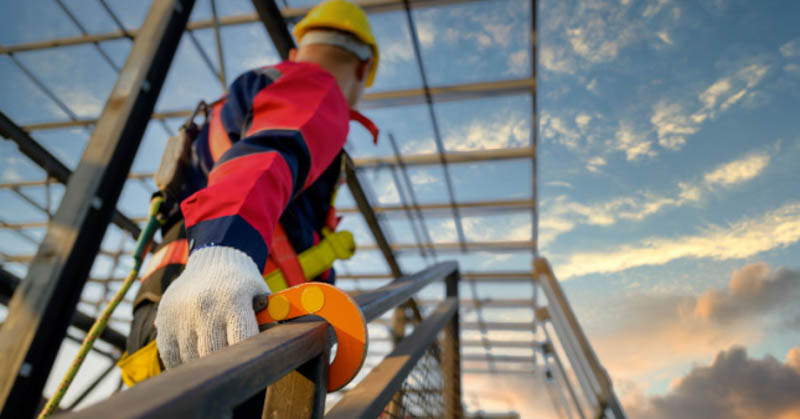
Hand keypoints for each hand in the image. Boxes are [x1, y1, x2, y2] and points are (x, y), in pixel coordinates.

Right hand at [155, 246, 268, 367]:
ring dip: (204, 365)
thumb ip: (269, 323)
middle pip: (215, 354)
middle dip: (226, 364)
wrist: (213, 258)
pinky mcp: (164, 321)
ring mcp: (181, 315)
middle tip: (233, 367)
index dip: (248, 359)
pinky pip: (171, 356)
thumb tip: (275, 351)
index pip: (242, 341)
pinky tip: (196, 357)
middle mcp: (205, 307)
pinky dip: (183, 364)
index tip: (252, 365)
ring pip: (192, 359)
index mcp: (233, 299)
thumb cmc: (243, 284)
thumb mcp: (261, 295)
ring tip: (216, 358)